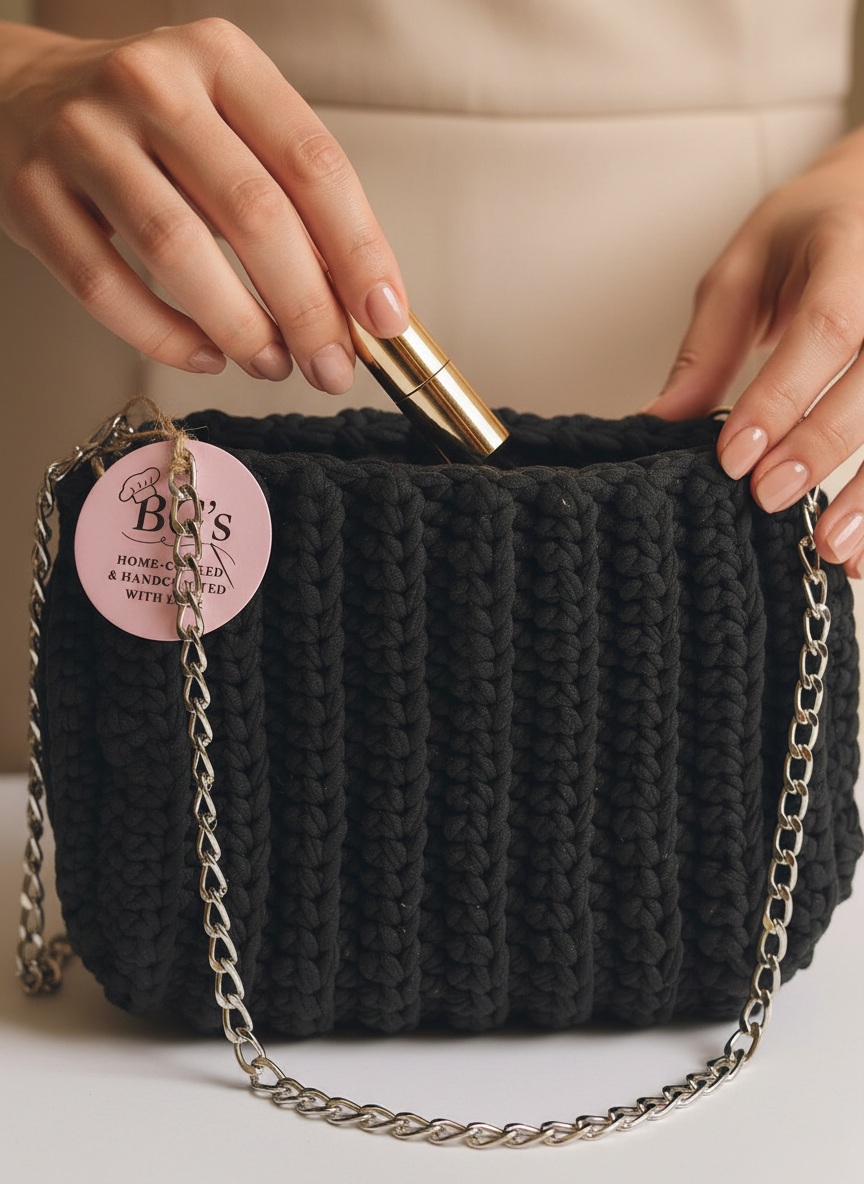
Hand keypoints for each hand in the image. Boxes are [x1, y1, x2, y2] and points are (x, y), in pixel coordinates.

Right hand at [0, 18, 408, 392]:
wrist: (15, 92)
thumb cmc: (148, 124)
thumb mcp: (229, 126)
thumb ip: (290, 200)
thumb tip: (357, 305)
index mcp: (223, 60)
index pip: (313, 163)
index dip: (359, 251)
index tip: (383, 320)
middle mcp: (154, 84)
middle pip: (253, 214)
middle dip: (306, 309)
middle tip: (332, 367)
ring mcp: (84, 135)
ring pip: (178, 252)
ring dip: (240, 328)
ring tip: (272, 365)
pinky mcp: (32, 192)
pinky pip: (105, 287)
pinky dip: (164, 337)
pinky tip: (205, 356)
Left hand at [639, 126, 863, 577]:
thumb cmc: (809, 233)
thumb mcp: (744, 268)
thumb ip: (709, 347)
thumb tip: (659, 424)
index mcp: (854, 248)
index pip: (826, 329)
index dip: (782, 398)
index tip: (732, 457)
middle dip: (822, 447)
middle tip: (768, 499)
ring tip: (831, 550)